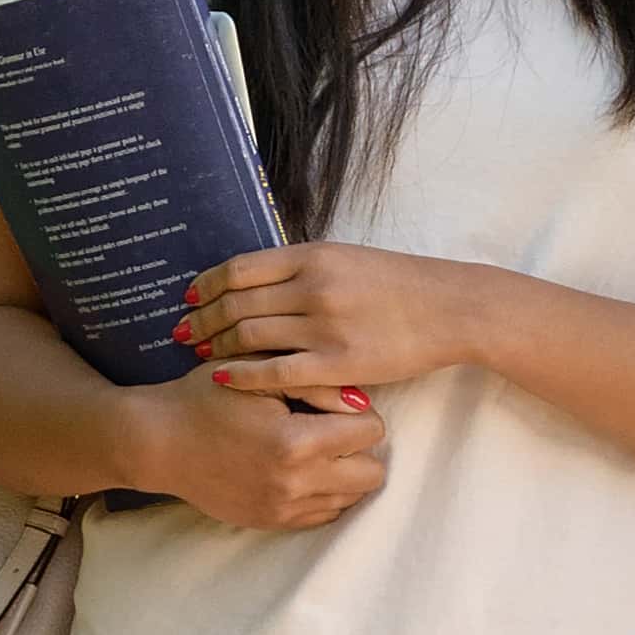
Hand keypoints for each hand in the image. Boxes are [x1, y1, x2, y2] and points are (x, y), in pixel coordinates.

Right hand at [134, 374, 389, 534]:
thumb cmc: (206, 396)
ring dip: (344, 473)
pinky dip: (323, 493)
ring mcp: (284, 509)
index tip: (334, 405)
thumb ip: (315, 384)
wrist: (158, 441)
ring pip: (352, 498)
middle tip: (332, 430)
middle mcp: (295, 483)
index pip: (370, 431)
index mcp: (295, 442)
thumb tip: (362, 402)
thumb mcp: (259, 375)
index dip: (358, 412)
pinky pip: (324, 515)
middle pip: (372, 473)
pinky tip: (300, 471)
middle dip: (359, 448)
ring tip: (315, 450)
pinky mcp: (272, 523)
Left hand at [175, 241, 490, 397]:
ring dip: (217, 346)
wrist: (452, 309)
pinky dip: (242, 375)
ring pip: (250, 337)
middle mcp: (313, 287)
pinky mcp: (338, 364)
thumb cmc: (402, 284)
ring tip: (201, 355)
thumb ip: (305, 267)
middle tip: (182, 332)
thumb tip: (259, 279)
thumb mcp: (349, 259)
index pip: (240, 269)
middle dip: (203, 320)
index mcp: (314, 257)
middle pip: (237, 304)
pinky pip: (275, 372)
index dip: (207, 285)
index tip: (189, 297)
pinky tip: (223, 378)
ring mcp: (324, 327)